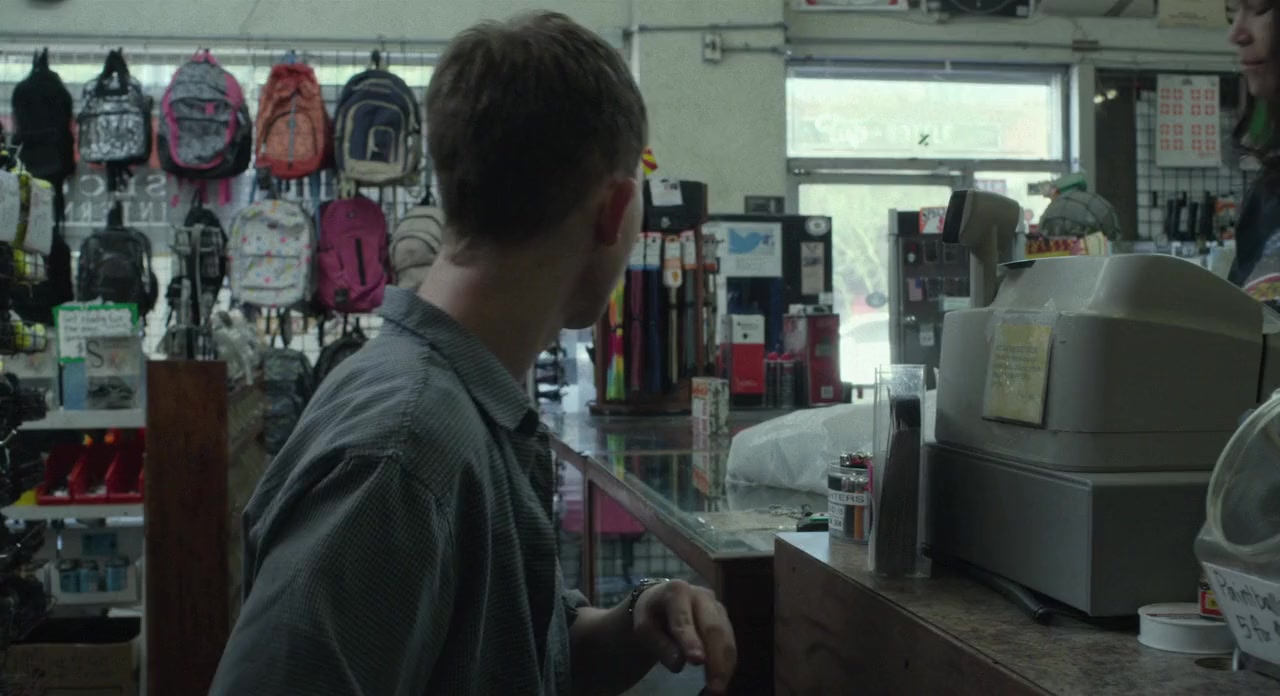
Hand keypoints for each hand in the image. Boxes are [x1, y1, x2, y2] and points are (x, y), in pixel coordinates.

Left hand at [631, 580, 737, 694]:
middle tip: (714, 687)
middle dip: (716, 660)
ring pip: (726, 637)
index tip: (697, 661)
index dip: (690, 640)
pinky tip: (722, 679)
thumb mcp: (645, 627)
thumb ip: (659, 645)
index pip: (683, 619)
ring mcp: (717, 606)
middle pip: (713, 628)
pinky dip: (728, 663)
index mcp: (677, 591)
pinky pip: (730, 642)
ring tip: (718, 690)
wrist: (662, 601)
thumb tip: (679, 664)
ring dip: (725, 666)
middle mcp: (702, 595)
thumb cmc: (652, 615)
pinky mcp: (725, 619)